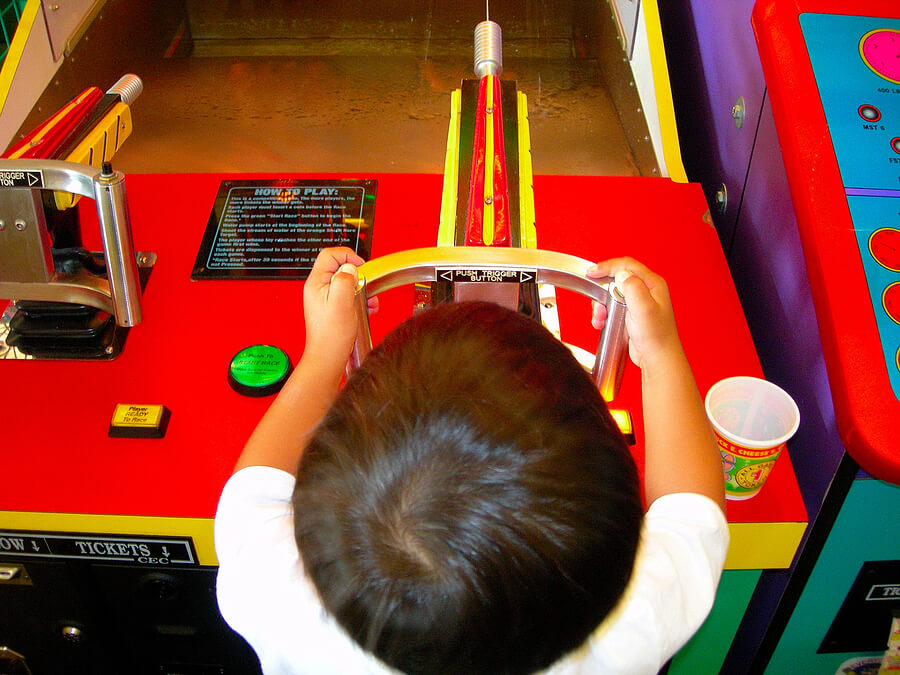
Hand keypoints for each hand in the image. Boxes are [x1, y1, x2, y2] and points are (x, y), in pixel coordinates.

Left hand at [303, 247, 368, 364]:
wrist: (327, 356)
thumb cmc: (331, 335)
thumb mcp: (342, 302)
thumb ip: (345, 280)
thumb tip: (350, 268)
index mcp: (316, 283)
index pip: (329, 255)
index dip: (347, 255)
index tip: (360, 265)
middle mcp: (318, 288)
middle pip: (338, 267)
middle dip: (356, 275)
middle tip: (363, 286)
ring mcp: (324, 298)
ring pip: (345, 282)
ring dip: (360, 289)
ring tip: (367, 301)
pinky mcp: (331, 307)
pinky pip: (346, 295)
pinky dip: (358, 299)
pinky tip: (366, 309)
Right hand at [587, 257, 681, 369]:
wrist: (657, 358)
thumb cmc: (656, 336)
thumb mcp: (644, 308)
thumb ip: (633, 287)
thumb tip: (621, 274)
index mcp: (652, 284)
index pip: (627, 265)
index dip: (608, 266)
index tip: (592, 272)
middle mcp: (646, 290)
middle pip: (616, 279)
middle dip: (602, 291)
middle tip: (597, 305)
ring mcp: (637, 302)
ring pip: (611, 294)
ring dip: (601, 305)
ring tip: (601, 318)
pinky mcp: (630, 313)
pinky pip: (611, 306)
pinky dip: (603, 314)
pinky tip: (603, 322)